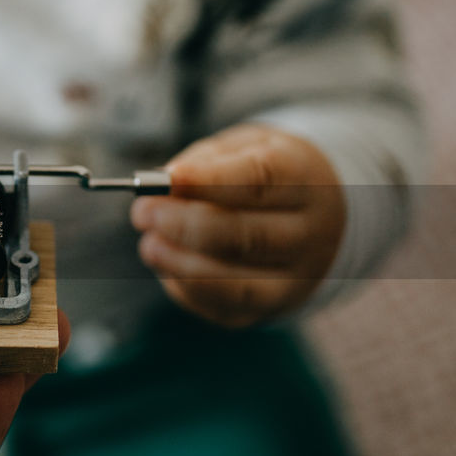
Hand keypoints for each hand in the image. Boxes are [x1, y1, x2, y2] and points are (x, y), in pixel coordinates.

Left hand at [131, 123, 344, 327]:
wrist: (313, 215)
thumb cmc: (264, 175)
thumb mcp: (243, 148)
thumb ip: (204, 163)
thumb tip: (164, 186)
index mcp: (305, 180)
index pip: (260, 181)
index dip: (209, 182)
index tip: (166, 179)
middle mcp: (310, 234)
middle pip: (246, 237)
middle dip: (184, 225)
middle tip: (142, 212)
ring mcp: (296, 278)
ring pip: (235, 282)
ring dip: (180, 263)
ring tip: (148, 244)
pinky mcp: (271, 307)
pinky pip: (224, 307)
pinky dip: (186, 288)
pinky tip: (167, 264)